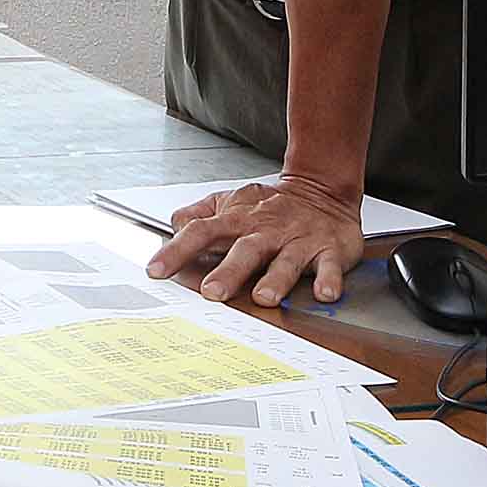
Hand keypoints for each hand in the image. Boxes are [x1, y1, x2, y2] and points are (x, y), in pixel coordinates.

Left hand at [145, 174, 363, 307]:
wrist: (321, 190)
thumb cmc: (269, 206)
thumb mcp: (228, 203)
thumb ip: (197, 215)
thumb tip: (172, 227)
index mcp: (237, 220)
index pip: (201, 232)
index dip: (177, 250)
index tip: (157, 270)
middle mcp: (265, 230)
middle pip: (244, 250)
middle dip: (227, 271)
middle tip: (211, 292)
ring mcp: (297, 240)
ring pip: (286, 260)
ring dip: (275, 279)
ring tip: (264, 297)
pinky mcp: (329, 250)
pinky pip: (330, 265)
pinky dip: (329, 279)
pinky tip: (324, 294)